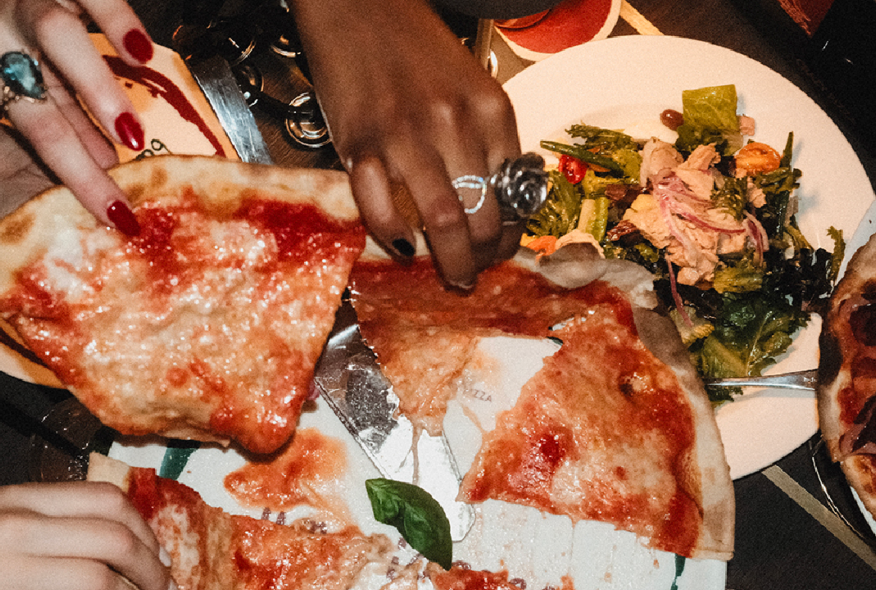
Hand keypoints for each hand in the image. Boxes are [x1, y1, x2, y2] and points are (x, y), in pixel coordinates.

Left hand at [0, 0, 154, 231]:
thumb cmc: (15, 33)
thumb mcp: (28, 81)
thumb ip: (69, 124)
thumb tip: (107, 174)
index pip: (40, 131)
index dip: (79, 175)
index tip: (116, 213)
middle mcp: (1, 29)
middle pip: (42, 86)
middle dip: (81, 145)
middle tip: (127, 165)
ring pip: (59, 35)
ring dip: (99, 85)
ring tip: (133, 126)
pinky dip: (119, 23)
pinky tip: (141, 54)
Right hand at [0, 483, 176, 589]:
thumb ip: (40, 520)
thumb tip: (98, 539)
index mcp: (20, 499)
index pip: (106, 499)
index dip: (145, 528)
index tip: (158, 552)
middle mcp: (18, 528)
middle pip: (115, 539)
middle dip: (154, 570)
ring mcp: (5, 574)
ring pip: (100, 583)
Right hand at [290, 0, 522, 288]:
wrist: (359, 6)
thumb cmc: (415, 52)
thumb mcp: (470, 88)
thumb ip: (485, 140)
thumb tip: (497, 205)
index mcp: (490, 110)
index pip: (515, 194)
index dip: (510, 236)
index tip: (499, 252)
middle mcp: (455, 124)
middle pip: (483, 216)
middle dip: (482, 259)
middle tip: (474, 274)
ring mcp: (407, 136)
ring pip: (443, 221)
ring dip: (451, 262)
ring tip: (452, 277)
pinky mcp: (362, 145)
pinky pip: (382, 210)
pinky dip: (393, 237)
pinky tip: (402, 249)